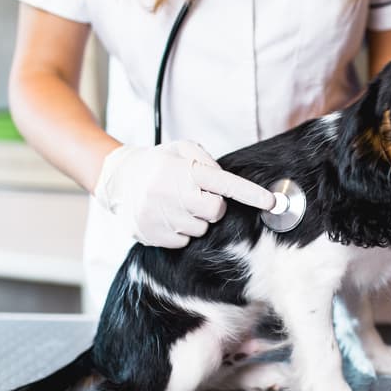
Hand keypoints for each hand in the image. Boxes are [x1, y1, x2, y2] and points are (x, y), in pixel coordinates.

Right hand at [93, 140, 274, 247]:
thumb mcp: (182, 149)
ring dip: (193, 219)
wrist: (118, 179)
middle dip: (211, 206)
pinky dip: (179, 231)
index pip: (225, 184)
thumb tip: (227, 184)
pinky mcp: (151, 234)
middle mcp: (172, 193)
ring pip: (199, 229)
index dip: (251, 194)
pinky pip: (182, 241)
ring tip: (175, 204)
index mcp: (184, 171)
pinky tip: (166, 216)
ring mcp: (160, 216)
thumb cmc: (158, 163)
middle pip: (215, 212)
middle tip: (194, 194)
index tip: (271, 202)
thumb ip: (208, 162)